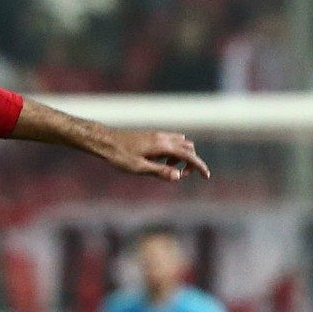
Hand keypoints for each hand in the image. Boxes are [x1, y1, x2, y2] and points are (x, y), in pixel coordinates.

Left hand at [95, 129, 209, 181]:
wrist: (105, 141)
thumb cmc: (120, 156)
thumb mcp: (139, 168)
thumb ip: (160, 171)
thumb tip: (178, 176)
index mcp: (162, 145)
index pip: (188, 155)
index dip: (199, 166)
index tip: (206, 176)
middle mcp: (163, 137)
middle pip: (188, 147)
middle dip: (190, 161)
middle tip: (180, 175)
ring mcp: (158, 135)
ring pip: (180, 143)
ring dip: (181, 156)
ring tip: (166, 169)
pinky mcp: (152, 136)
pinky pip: (171, 142)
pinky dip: (172, 152)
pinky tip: (159, 161)